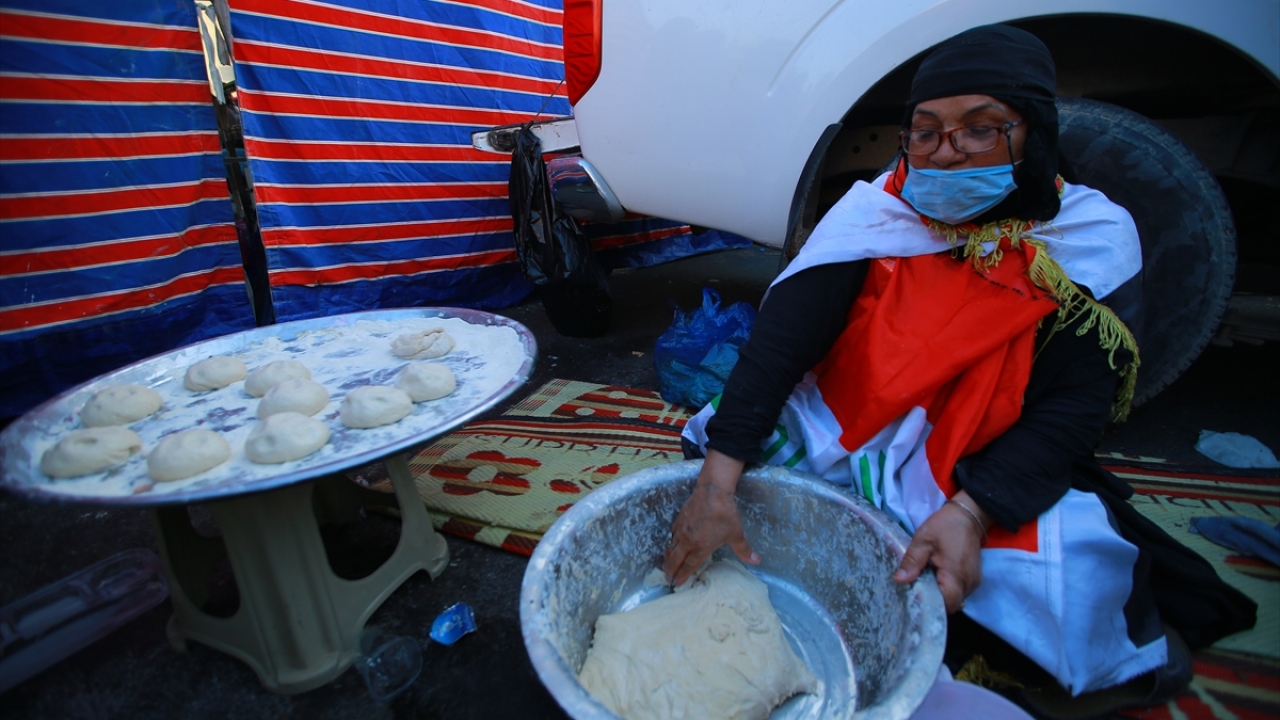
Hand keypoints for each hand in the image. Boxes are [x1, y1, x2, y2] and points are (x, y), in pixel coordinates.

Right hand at [662, 451, 759, 585]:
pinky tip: (672, 542)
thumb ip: (744, 550)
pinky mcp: (679, 519)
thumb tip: (757, 561)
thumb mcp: (736, 534)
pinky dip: (671, 542)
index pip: (688, 567)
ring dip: (668, 557)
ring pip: (671, 547)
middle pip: (674, 560)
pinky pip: (672, 534)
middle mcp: (687, 542)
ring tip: (666, 563)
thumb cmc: (725, 515)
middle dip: (670, 570)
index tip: (675, 583)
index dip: (681, 576)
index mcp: (700, 548)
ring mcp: (681, 530)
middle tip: (667, 578)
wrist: (713, 492)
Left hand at [892, 491, 989, 613]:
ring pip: (956, 599)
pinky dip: (948, 587)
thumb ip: (912, 561)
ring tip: (926, 580)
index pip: (946, 604)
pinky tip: (936, 576)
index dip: (930, 604)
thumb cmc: (945, 526)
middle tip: (917, 588)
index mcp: (956, 575)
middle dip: (934, 600)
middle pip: (951, 605)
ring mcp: (974, 581)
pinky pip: (960, 591)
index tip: (915, 597)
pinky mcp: (974, 577)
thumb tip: (899, 580)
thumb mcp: (923, 540)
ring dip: (941, 593)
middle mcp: (968, 583)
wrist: (968, 515)